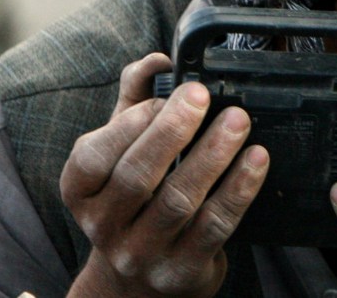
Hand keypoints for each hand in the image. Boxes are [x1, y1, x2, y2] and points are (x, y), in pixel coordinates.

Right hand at [61, 53, 268, 296]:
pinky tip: (256, 160)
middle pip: (137, 176)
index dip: (130, 124)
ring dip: (212, 155)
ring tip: (239, 120)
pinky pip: (214, 227)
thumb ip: (135, 98)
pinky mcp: (181, 271)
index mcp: (80, 190)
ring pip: (179, 201)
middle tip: (203, 95)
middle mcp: (104, 226)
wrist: (138, 282)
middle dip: (173, 130)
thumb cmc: (133, 196)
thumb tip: (157, 60)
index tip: (166, 96)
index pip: (95, 156)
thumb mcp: (123, 148)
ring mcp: (141, 254)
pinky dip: (238, 190)